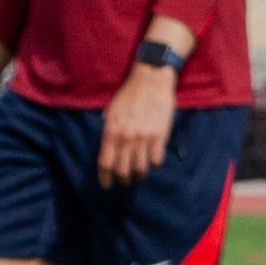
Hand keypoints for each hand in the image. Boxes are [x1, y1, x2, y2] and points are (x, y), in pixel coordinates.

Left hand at [98, 63, 176, 182]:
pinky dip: (153, 164)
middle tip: (125, 181)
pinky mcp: (160, 135)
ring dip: (139, 175)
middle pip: (122, 170)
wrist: (151, 79)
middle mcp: (126, 136)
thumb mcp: (111, 111)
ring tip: (139, 174)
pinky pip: (156, 160)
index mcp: (111, 130)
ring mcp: (144, 137)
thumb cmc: (129, 94)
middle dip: (123, 180)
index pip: (105, 163)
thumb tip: (108, 149)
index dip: (105, 178)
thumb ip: (109, 131)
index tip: (107, 185)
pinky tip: (152, 161)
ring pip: (140, 169)